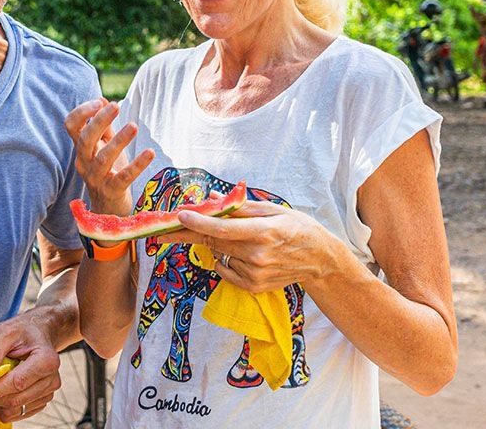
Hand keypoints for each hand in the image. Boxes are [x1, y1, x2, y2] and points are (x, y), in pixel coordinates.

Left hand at [0, 312, 63, 421]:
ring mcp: (49, 392)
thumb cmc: (23, 330)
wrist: (40, 333)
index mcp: (46, 360)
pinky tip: (2, 389)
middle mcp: (52, 379)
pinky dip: (5, 406)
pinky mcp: (43, 400)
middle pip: (15, 400)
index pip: (16, 383)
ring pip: (15, 410)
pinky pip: (19, 413)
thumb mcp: (4, 333)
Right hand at [64, 99, 153, 215]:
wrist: (108, 209)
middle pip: (85, 140)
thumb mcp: (104, 147)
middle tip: (116, 106)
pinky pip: (123, 177)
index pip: (71, 126)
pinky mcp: (112, 191)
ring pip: (103, 158)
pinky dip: (137, 165)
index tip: (99, 101)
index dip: (82, 112)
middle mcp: (84, 163)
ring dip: (118, 141)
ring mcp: (96, 178)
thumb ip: (103, 126)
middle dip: (99, 121)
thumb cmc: (107, 172)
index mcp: (81, 149)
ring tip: (134, 126)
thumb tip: (102, 99)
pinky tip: (149, 153)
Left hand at [164, 201, 348, 293]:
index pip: (223, 229)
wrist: (318, 259)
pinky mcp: (253, 286)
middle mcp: (258, 256)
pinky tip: (240, 253)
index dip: (199, 222)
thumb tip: (212, 198)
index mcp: (264, 232)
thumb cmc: (297, 228)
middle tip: (167, 227)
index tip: (179, 215)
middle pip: (214, 243)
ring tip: (237, 236)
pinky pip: (224, 270)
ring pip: (218, 255)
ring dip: (216, 244)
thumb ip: (241, 206)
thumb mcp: (274, 210)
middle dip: (190, 232)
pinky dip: (224, 259)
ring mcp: (255, 274)